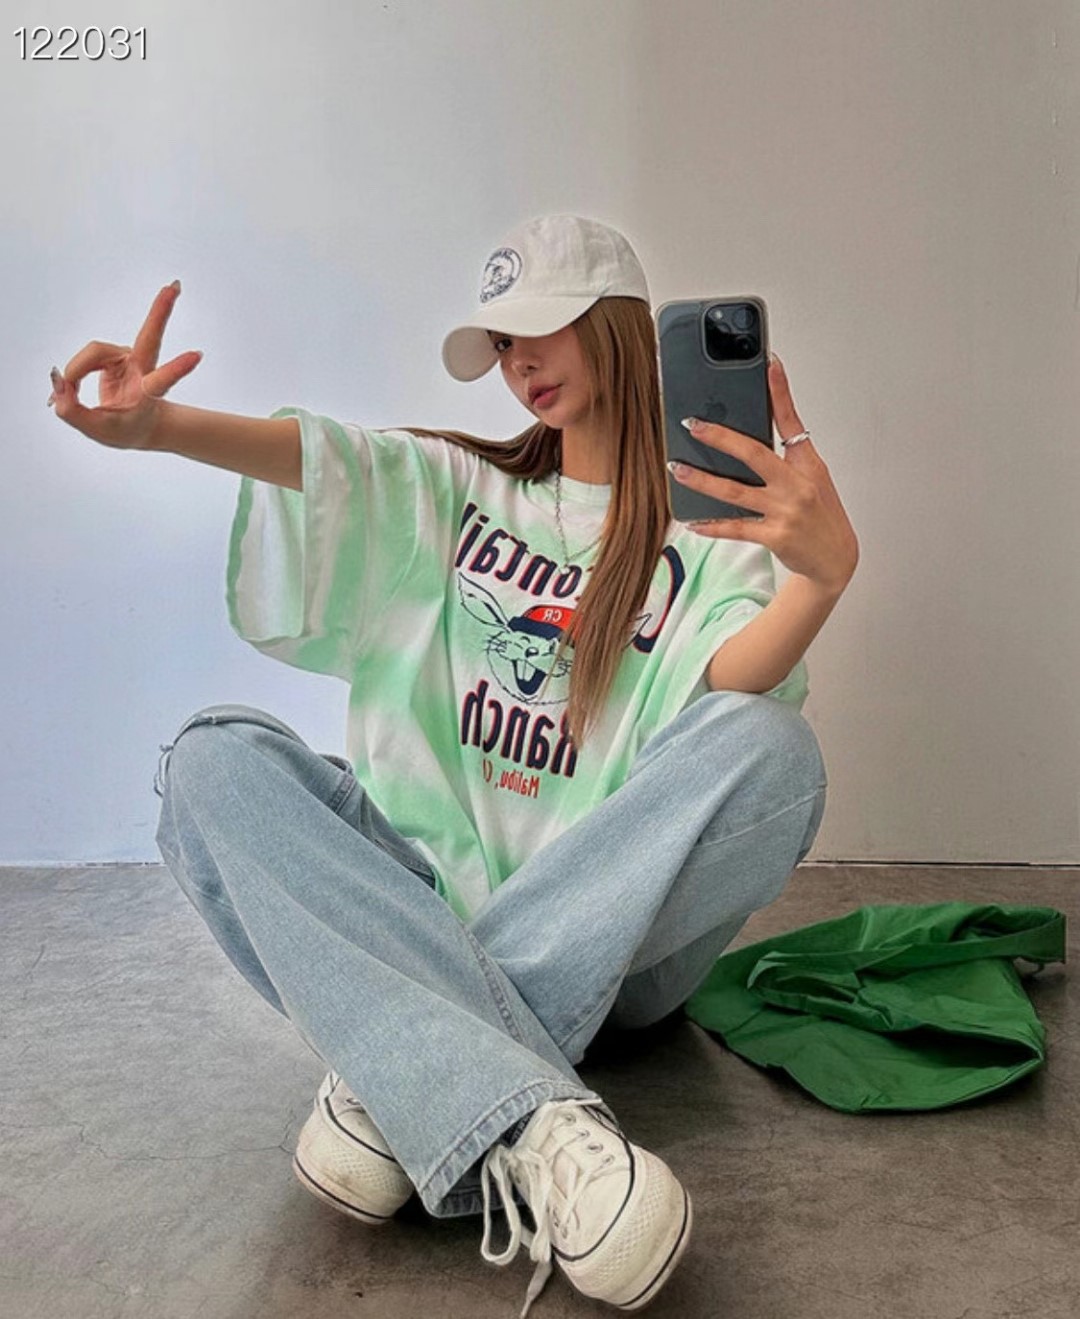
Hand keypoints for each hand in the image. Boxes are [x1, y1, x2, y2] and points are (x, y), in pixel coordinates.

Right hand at [48, 281, 201, 449]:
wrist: (140, 426)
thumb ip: (73, 412)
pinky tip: (70, 384)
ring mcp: (129, 357)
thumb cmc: (126, 429)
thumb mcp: (100, 431)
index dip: (178, 369)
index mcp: (149, 392)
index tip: (198, 355)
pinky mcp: (115, 353)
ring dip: (75, 372)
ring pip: (93, 353)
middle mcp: (143, 369)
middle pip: (150, 337)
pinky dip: (74, 372)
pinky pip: (85, 358)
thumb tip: (58, 385)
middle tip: (175, 286)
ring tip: (68, 393)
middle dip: (161, 311)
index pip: (163, 379)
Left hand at [669, 354, 858, 594]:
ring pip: (735, 492)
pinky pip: (735, 528)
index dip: (780, 392)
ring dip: (702, 481)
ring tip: (678, 470)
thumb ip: (787, 457)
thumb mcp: (814, 478)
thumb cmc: (822, 515)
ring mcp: (785, 511)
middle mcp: (796, 485)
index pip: (791, 421)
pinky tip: (692, 521)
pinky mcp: (774, 536)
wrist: (836, 558)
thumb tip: (751, 438)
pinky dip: (711, 525)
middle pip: (753, 454)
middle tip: (692, 424)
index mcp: (807, 465)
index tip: (769, 364)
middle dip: (720, 437)